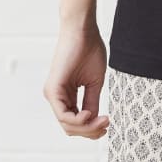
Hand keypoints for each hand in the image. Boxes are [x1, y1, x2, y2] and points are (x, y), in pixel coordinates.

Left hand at [43, 25, 109, 139]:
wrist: (83, 30)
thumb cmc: (89, 50)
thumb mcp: (94, 83)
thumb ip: (91, 102)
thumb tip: (94, 121)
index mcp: (66, 95)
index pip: (76, 122)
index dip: (92, 128)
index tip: (108, 123)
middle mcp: (57, 97)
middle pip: (71, 128)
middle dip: (90, 131)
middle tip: (106, 124)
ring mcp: (53, 94)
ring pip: (67, 125)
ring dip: (86, 127)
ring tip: (102, 119)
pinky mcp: (53, 89)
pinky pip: (63, 115)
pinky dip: (77, 120)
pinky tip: (89, 114)